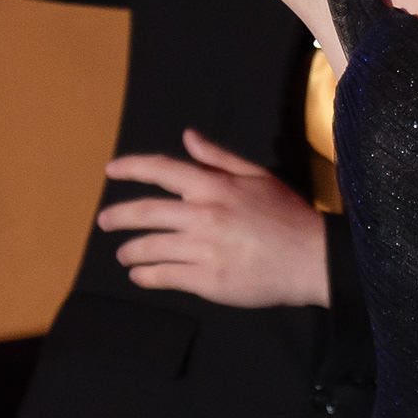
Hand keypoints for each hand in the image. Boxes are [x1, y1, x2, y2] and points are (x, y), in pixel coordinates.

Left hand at [94, 130, 329, 307]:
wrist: (312, 259)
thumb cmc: (287, 216)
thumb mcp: (258, 176)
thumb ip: (218, 157)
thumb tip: (187, 137)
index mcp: (214, 186)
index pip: (161, 170)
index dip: (131, 167)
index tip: (111, 170)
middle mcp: (203, 215)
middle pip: (145, 212)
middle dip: (117, 217)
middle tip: (104, 222)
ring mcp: (203, 250)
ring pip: (150, 248)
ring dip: (130, 252)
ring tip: (125, 255)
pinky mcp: (207, 281)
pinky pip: (164, 277)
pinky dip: (146, 277)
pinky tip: (141, 277)